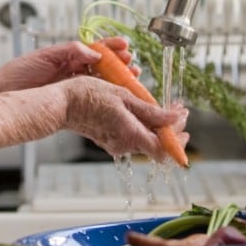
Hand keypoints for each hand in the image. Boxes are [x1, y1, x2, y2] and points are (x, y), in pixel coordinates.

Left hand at [0, 37, 139, 94]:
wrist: (2, 91)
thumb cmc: (19, 71)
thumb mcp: (45, 56)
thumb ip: (70, 51)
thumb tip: (94, 52)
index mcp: (69, 56)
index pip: (96, 49)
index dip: (112, 47)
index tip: (125, 46)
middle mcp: (74, 70)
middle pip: (104, 66)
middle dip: (121, 64)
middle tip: (133, 66)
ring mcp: (73, 86)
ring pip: (102, 82)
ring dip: (118, 80)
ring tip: (132, 79)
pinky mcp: (70, 101)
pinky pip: (92, 98)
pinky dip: (106, 97)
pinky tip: (116, 98)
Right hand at [61, 77, 189, 163]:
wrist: (61, 103)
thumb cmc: (88, 96)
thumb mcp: (124, 97)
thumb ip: (150, 111)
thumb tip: (174, 118)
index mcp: (131, 135)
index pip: (164, 150)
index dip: (178, 138)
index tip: (184, 117)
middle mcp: (124, 145)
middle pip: (157, 145)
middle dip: (171, 129)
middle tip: (177, 110)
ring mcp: (116, 144)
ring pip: (145, 140)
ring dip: (157, 125)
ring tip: (162, 107)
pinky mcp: (109, 140)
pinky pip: (132, 136)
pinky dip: (143, 125)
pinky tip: (142, 110)